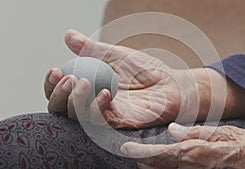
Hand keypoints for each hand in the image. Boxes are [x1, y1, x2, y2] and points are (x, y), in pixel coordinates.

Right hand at [44, 30, 198, 127]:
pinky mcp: (119, 125)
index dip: (51, 84)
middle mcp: (92, 105)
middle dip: (59, 95)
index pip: (61, 91)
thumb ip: (93, 49)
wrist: (171, 83)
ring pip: (77, 118)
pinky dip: (98, 108)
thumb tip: (68, 36)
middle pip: (61, 109)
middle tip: (70, 78)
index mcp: (88, 88)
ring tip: (83, 81)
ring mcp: (105, 116)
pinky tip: (106, 92)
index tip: (55, 69)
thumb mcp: (116, 55)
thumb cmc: (145, 70)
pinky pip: (101, 122)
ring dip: (75, 101)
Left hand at [121, 123, 244, 168]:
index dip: (139, 153)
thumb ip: (195, 133)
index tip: (125, 149)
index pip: (158, 155)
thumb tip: (172, 130)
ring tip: (150, 157)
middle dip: (145, 161)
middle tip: (138, 152)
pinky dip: (170, 168)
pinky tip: (170, 162)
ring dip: (156, 166)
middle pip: (158, 168)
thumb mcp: (223, 133)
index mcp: (194, 155)